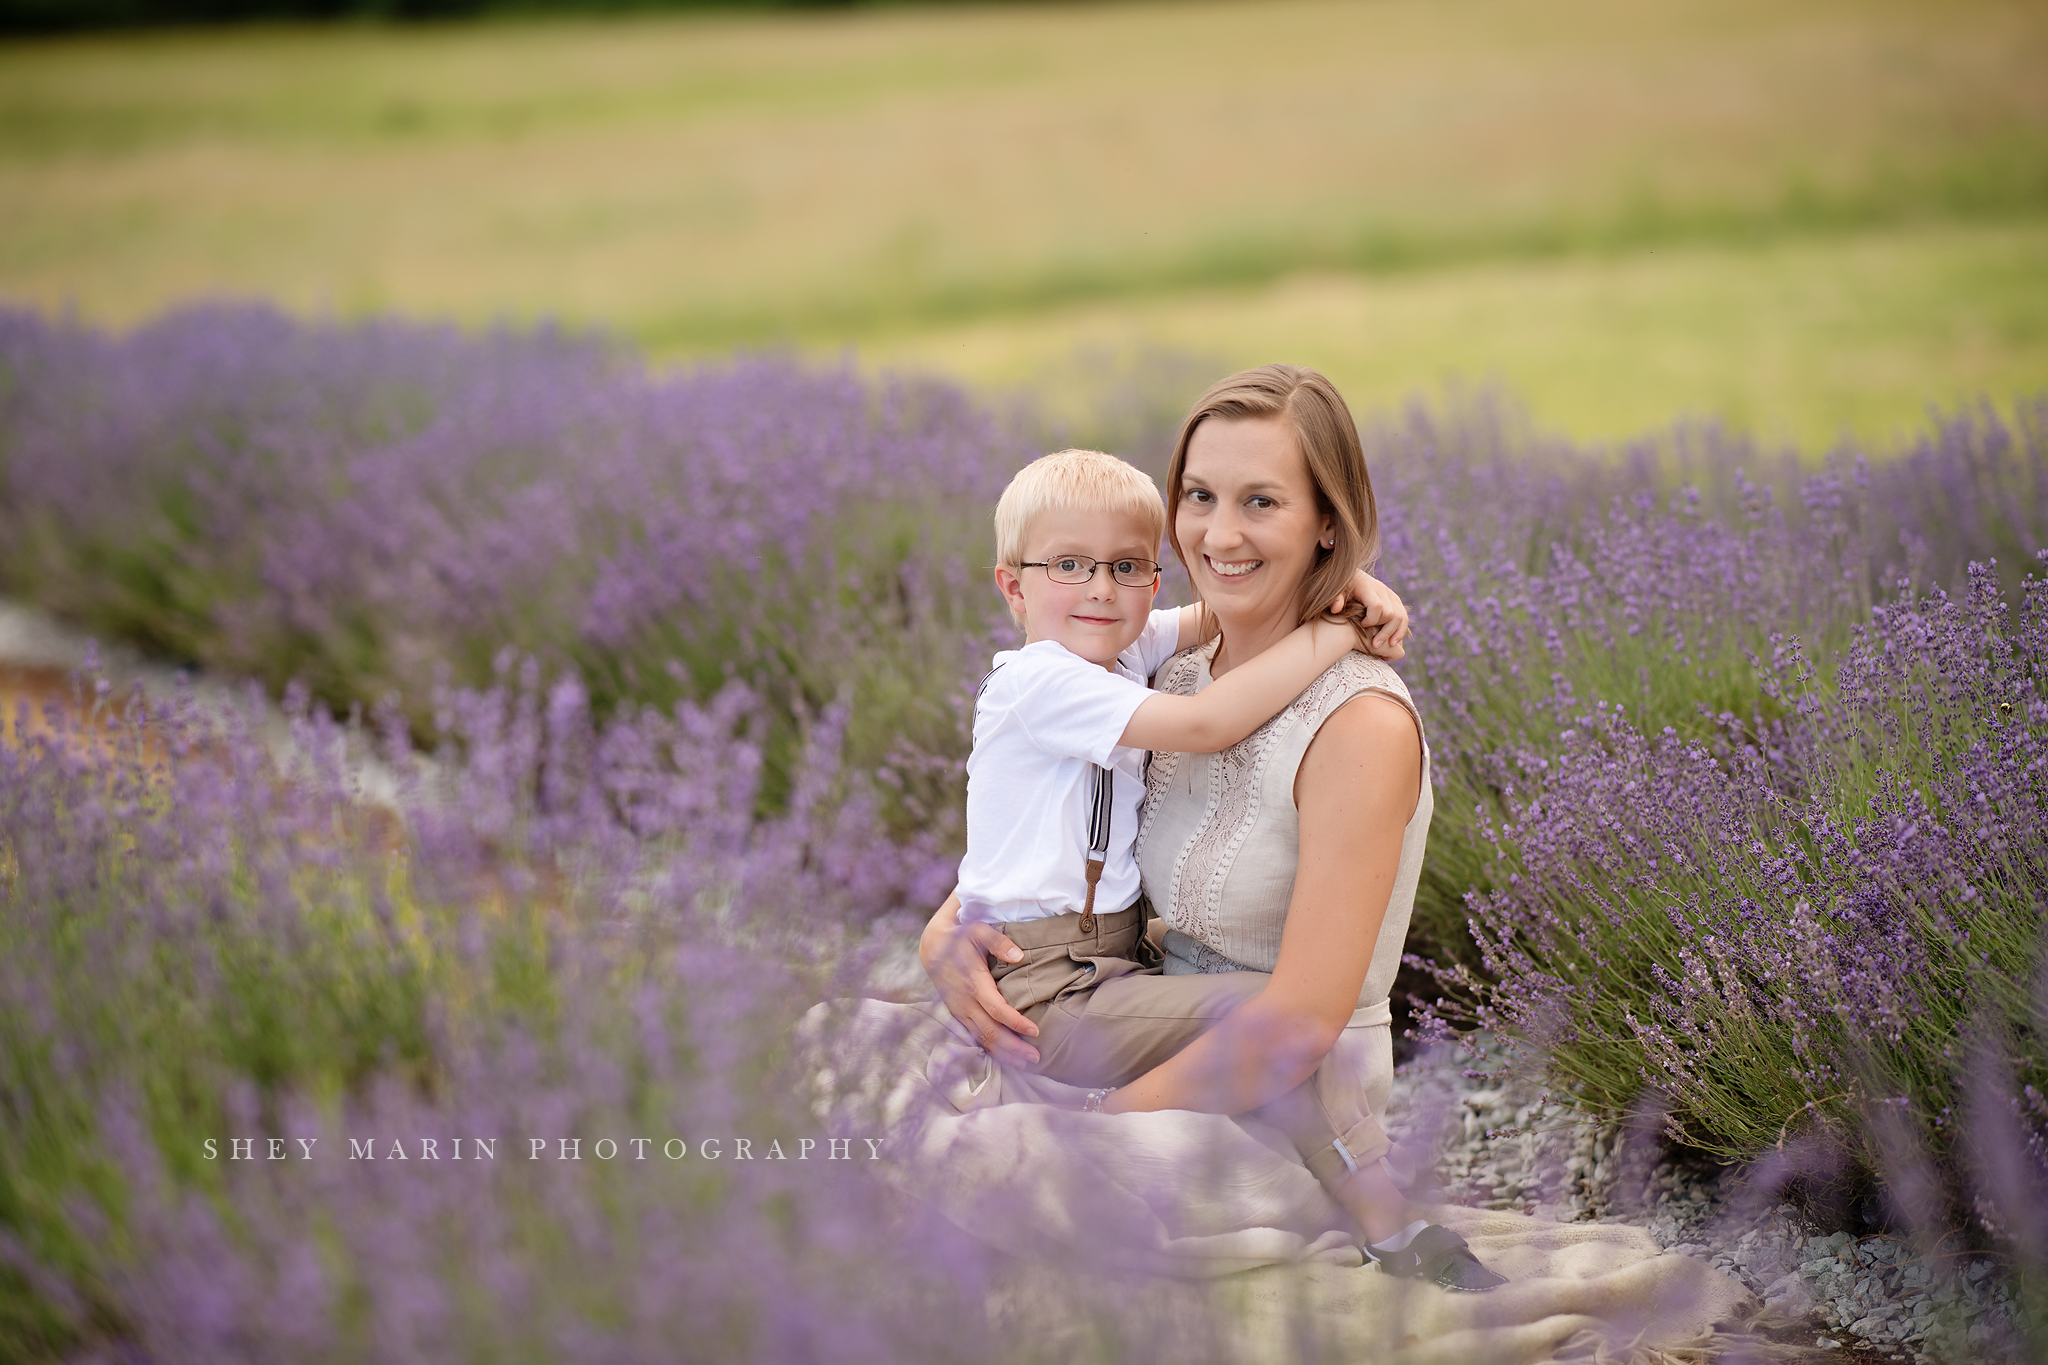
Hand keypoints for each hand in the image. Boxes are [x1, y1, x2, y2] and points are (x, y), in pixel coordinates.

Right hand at [919, 897, 1041, 1065]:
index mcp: (974, 983)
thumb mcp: (978, 931)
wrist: (932, 946)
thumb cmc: (961, 937)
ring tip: (1025, 1062)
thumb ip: (999, 942)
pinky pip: (974, 1036)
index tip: (1035, 1031)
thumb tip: (1018, 955)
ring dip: (1003, 1053)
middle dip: (1014, 1047)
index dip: (1017, 1023)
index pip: (998, 1010)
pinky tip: (1004, 1056)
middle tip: (1036, 1057)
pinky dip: (990, 1049)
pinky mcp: (957, 1014)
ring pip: (982, 1038)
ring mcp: (960, 1010)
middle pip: (991, 1032)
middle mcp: (966, 1001)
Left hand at [1330, 570, 1409, 660]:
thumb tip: (1336, 608)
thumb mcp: (1335, 591)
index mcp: (1367, 587)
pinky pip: (1403, 616)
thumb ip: (1335, 599)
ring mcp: (1390, 595)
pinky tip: (1393, 642)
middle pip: (1391, 613)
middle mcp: (1381, 590)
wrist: (1351, 578)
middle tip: (1374, 645)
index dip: (1371, 620)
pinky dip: (1401, 630)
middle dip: (1384, 631)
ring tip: (1388, 646)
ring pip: (1400, 616)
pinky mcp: (1395, 600)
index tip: (1362, 626)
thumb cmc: (1341, 588)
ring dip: (1395, 633)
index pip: (1376, 606)